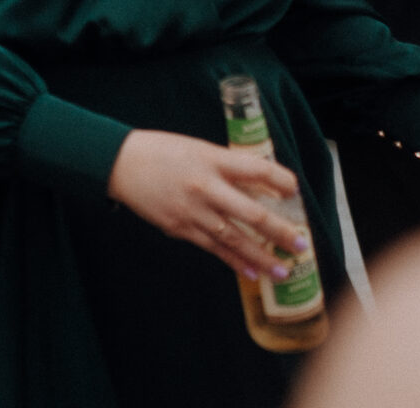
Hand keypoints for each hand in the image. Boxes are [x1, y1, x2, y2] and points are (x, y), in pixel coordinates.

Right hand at [107, 129, 309, 280]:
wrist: (118, 163)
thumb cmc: (160, 151)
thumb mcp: (197, 148)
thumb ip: (226, 166)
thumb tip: (258, 187)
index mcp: (211, 160)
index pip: (257, 170)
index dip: (281, 181)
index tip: (294, 191)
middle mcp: (205, 186)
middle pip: (252, 213)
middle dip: (281, 232)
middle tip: (301, 245)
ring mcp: (192, 210)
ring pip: (235, 238)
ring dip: (262, 257)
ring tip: (283, 271)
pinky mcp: (179, 227)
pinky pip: (213, 247)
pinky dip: (233, 261)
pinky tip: (250, 272)